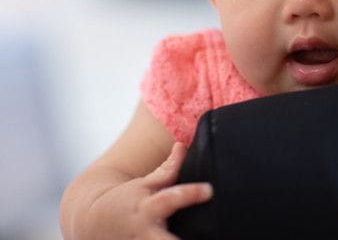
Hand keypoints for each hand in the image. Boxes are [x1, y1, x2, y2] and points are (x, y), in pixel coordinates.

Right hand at [84, 142, 212, 239]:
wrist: (90, 223)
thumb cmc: (126, 201)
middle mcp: (143, 234)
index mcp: (147, 209)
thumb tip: (182, 145)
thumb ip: (167, 169)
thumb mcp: (144, 184)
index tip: (209, 190)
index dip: (190, 194)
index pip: (170, 198)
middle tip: (207, 237)